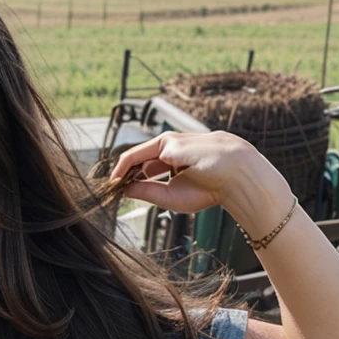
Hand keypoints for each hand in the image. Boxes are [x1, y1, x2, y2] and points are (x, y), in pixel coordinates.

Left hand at [108, 131, 261, 214]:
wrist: (233, 174)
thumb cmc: (208, 187)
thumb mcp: (171, 196)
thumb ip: (147, 191)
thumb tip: (123, 190)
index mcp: (171, 159)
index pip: (142, 166)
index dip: (125, 178)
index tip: (113, 192)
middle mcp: (168, 148)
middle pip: (135, 161)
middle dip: (119, 175)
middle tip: (105, 191)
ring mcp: (168, 143)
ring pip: (135, 158)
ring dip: (119, 172)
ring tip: (108, 187)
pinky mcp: (168, 143)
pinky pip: (137, 158)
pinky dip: (123, 169)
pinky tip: (116, 181)